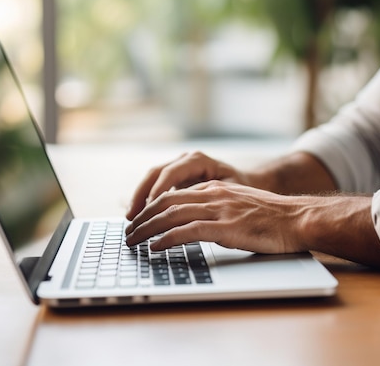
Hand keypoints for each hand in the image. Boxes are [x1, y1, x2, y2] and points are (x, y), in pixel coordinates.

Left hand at [125, 180, 306, 253]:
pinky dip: (166, 239)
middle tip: (128, 232)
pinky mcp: (226, 227)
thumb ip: (219, 207)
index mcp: (216, 188)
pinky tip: (155, 248)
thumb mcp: (241, 204)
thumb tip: (200, 220)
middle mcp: (213, 194)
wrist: (299, 218)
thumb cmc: (274, 217)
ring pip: (171, 215)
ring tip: (133, 241)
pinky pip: (187, 231)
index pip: (174, 194)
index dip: (151, 207)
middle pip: (166, 202)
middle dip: (142, 217)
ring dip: (147, 229)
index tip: (138, 219)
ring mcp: (219, 209)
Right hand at [126, 151, 249, 219]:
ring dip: (139, 198)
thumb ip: (207, 199)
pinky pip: (155, 187)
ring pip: (151, 179)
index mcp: (198, 160)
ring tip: (131, 218)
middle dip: (141, 195)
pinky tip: (137, 215)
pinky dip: (145, 200)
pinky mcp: (174, 178)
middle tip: (133, 217)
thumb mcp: (227, 193)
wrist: (248, 183)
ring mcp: (178, 167)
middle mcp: (185, 160)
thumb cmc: (241, 189)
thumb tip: (187, 212)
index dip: (158, 191)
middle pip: (155, 173)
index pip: (171, 173)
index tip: (150, 208)